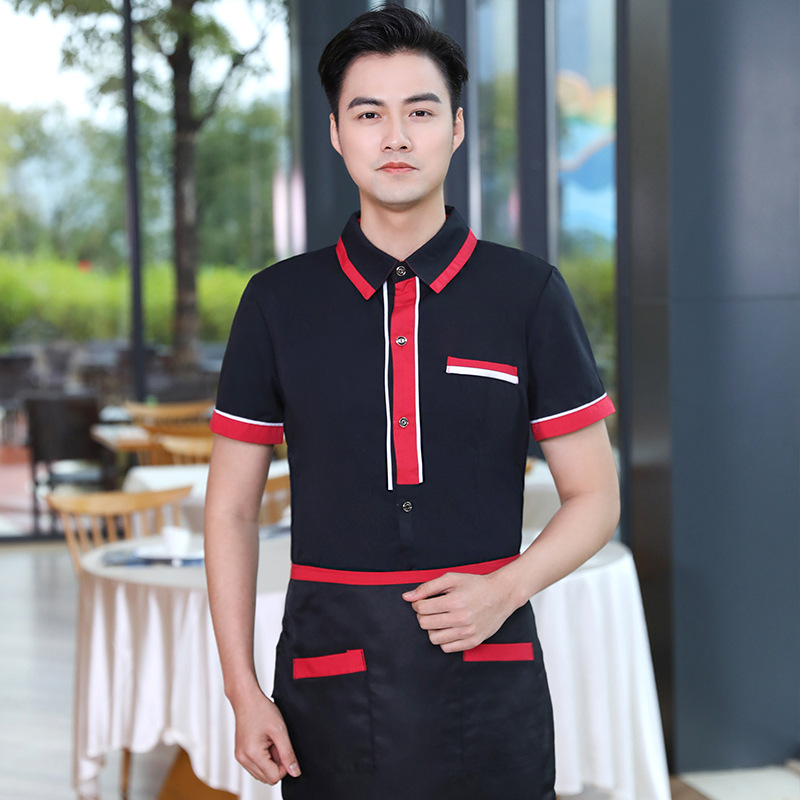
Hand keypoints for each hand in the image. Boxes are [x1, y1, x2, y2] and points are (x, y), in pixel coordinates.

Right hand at [232, 690, 300, 784]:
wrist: (246, 699)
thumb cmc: (261, 710)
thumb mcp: (280, 731)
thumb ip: (288, 753)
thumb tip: (295, 772)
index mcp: (252, 754)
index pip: (274, 777)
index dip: (284, 765)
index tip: (284, 748)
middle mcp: (243, 759)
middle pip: (267, 778)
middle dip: (277, 763)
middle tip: (276, 743)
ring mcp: (240, 757)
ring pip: (261, 773)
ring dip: (270, 761)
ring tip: (270, 741)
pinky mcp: (240, 754)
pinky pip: (255, 766)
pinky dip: (263, 758)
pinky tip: (265, 742)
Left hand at [402, 570, 516, 652]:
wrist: (501, 595)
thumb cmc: (475, 585)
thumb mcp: (451, 579)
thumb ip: (427, 587)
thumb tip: (407, 597)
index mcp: (454, 601)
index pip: (421, 609)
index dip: (418, 604)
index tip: (423, 602)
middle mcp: (461, 619)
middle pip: (425, 624)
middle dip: (423, 615)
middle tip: (432, 609)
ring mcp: (467, 632)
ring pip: (433, 638)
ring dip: (433, 628)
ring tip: (441, 618)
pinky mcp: (472, 642)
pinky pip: (447, 648)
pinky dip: (444, 639)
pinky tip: (449, 627)